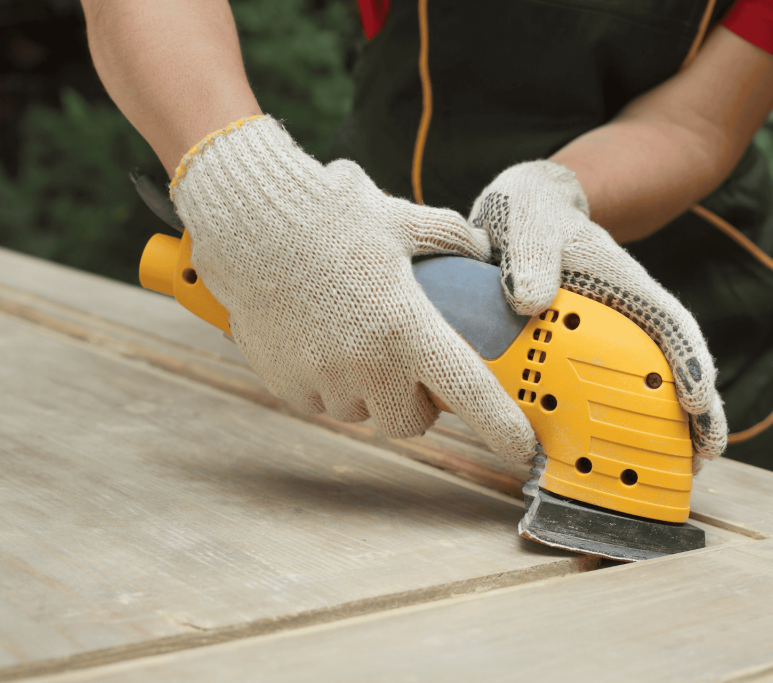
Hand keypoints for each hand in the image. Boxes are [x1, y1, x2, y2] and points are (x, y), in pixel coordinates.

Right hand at [171, 115, 535, 462]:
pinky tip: (319, 341)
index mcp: (408, 326)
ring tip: (355, 340)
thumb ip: (449, 237)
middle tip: (410, 368)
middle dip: (419, 404)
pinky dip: (327, 386)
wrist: (249, 222)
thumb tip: (480, 249)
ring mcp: (325, 378)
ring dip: (370, 393)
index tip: (522, 449)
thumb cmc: (329, 215)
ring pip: (364, 413)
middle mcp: (369, 363)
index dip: (502, 427)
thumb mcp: (400, 219)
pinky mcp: (287, 384)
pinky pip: (320, 404)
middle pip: (414, 421)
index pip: (470, 391)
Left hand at [468, 160, 726, 464]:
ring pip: (647, 381)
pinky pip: (604, 388)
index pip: (667, 321)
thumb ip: (529, 252)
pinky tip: (610, 455)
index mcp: (622, 281)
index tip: (697, 399)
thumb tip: (529, 300)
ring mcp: (607, 334)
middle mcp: (623, 313)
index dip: (689, 360)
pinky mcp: (580, 349)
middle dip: (697, 409)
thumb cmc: (530, 211)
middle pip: (672, 362)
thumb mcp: (526, 220)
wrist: (519, 211)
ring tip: (682, 469)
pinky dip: (615, 421)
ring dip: (668, 424)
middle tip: (705, 455)